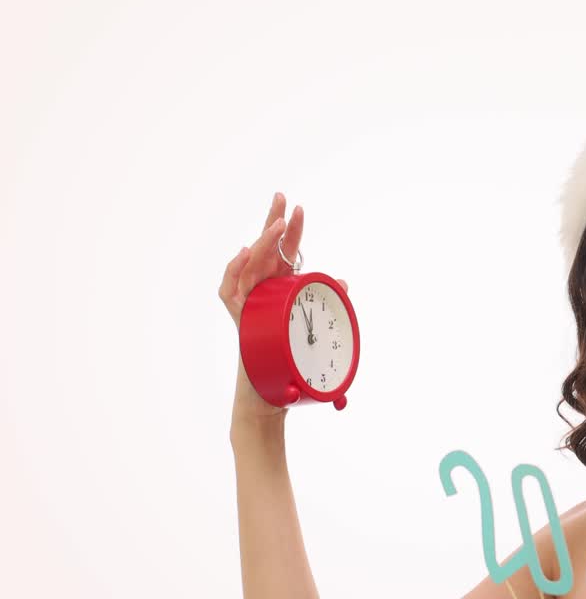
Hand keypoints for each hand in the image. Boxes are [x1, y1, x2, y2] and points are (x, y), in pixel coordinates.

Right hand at [219, 192, 347, 421]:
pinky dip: (235, 271)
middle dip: (272, 223)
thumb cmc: (293, 367)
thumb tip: (342, 282)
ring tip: (277, 226)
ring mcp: (247, 305)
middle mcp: (260, 294)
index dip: (291, 233)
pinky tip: (244, 253)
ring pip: (249, 266)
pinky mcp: (238, 322)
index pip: (284, 256)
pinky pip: (229, 292)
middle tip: (282, 198)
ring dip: (262, 244)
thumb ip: (327, 304)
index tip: (300, 210)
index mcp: (279, 291)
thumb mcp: (317, 329)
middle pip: (263, 252)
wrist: (272, 400)